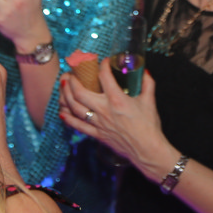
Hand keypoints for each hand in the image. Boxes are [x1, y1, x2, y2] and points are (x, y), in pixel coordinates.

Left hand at [59, 61, 174, 179]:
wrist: (147, 150)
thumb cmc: (149, 127)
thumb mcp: (150, 101)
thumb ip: (147, 84)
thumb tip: (145, 72)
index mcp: (117, 100)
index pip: (104, 77)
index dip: (102, 66)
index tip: (103, 61)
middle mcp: (104, 110)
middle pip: (80, 93)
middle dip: (72, 81)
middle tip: (69, 73)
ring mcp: (99, 123)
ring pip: (75, 108)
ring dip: (66, 96)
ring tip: (63, 87)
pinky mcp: (97, 134)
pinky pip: (78, 126)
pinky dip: (68, 119)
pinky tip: (62, 112)